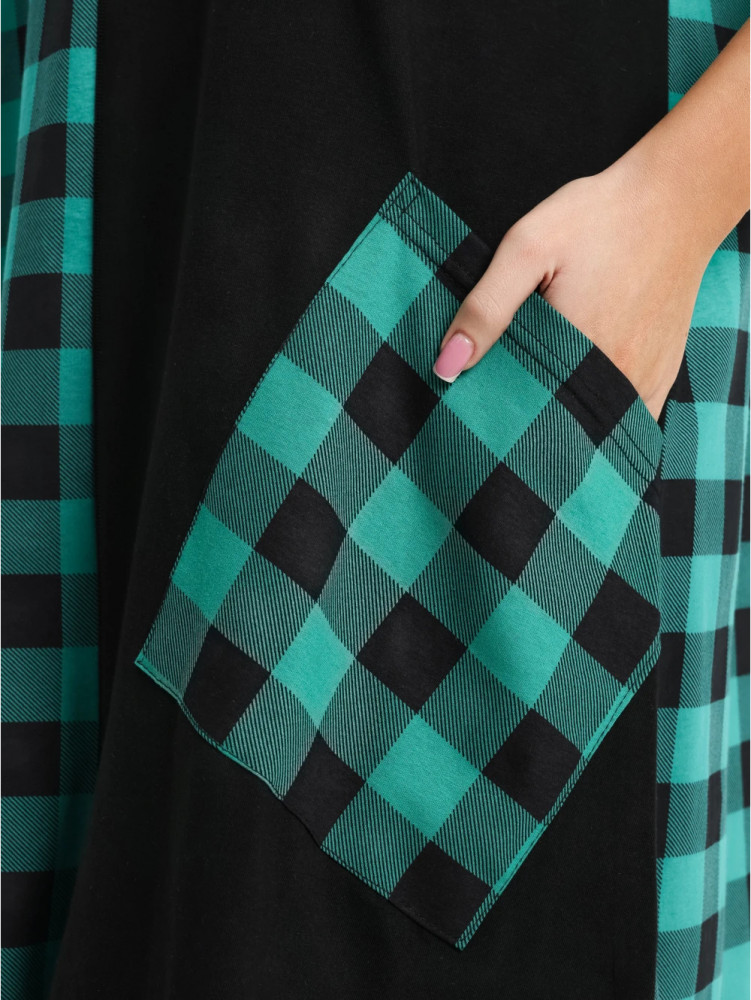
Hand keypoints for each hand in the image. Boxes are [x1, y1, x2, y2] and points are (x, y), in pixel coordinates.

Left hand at [432, 162, 704, 422]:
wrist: (676, 200)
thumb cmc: (600, 217)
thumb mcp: (528, 247)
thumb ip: (486, 307)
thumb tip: (447, 365)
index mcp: (577, 351)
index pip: (521, 408)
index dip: (495, 408)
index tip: (477, 402)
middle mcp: (616, 377)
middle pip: (556, 421)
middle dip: (529, 417)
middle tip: (507, 395)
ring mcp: (643, 382)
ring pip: (591, 426)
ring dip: (564, 419)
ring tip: (541, 393)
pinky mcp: (661, 377)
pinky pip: (627, 418)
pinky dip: (600, 416)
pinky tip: (578, 399)